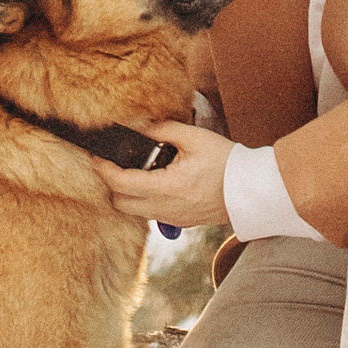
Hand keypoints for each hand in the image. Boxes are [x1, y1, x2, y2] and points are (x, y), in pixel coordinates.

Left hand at [89, 127, 235, 227]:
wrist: (252, 190)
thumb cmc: (227, 163)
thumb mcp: (194, 138)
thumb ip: (163, 130)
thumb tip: (139, 125)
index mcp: (166, 187)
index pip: (120, 182)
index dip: (102, 168)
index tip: (95, 156)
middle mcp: (165, 208)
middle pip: (119, 203)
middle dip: (111, 184)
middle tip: (114, 163)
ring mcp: (172, 219)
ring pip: (134, 211)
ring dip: (128, 193)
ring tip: (137, 170)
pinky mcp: (180, 222)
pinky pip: (151, 214)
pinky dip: (144, 200)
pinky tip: (156, 181)